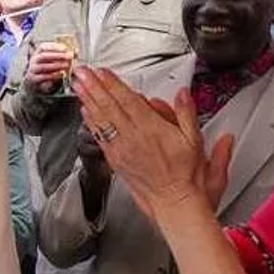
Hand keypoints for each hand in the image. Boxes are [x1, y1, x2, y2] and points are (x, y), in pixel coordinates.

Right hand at [25, 43, 73, 90]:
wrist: (36, 83)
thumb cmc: (47, 69)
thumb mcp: (54, 60)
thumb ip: (63, 55)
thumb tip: (76, 52)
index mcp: (38, 52)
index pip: (43, 47)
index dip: (54, 47)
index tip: (65, 48)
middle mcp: (34, 60)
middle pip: (44, 56)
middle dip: (57, 56)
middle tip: (69, 57)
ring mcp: (33, 70)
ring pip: (43, 67)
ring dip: (56, 66)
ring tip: (67, 65)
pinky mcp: (34, 80)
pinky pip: (43, 77)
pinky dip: (53, 75)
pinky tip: (61, 74)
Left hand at [73, 66, 232, 215]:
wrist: (174, 202)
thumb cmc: (186, 175)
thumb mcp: (195, 140)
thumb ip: (186, 114)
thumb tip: (182, 94)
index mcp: (152, 129)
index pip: (128, 101)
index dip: (113, 84)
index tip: (102, 72)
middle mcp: (133, 138)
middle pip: (110, 107)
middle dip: (94, 87)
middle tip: (82, 72)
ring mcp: (122, 150)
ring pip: (102, 120)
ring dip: (88, 101)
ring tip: (78, 86)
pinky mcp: (116, 161)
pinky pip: (101, 138)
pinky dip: (92, 123)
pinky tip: (85, 113)